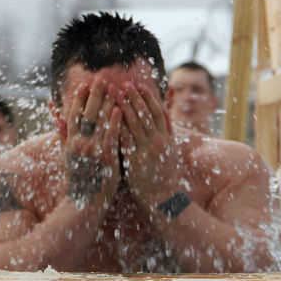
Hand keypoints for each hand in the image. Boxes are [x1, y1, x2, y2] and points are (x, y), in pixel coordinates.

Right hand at [64, 77, 121, 207]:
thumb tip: (56, 119)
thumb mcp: (67, 155)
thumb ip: (63, 136)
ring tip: (113, 88)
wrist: (86, 200)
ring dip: (107, 103)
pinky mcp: (106, 158)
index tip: (84, 85)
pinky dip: (115, 122)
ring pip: (101, 122)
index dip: (79, 100)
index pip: (74, 116)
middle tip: (101, 79)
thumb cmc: (78, 176)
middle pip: (88, 114)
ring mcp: (93, 150)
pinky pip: (111, 136)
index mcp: (70, 142)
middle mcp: (80, 144)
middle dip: (95, 95)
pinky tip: (120, 109)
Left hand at [117, 82, 178, 205]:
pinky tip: (110, 116)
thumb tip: (164, 109)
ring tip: (115, 93)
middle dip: (135, 98)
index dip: (148, 98)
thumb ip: (167, 129)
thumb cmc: (163, 172)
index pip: (157, 112)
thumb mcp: (170, 148)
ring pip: (135, 124)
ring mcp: (147, 150)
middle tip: (125, 83)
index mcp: (166, 138)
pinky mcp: (135, 160)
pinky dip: (119, 126)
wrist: (163, 197)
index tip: (139, 85)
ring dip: (125, 107)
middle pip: (146, 114)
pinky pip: (126, 139)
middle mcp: (158, 141)